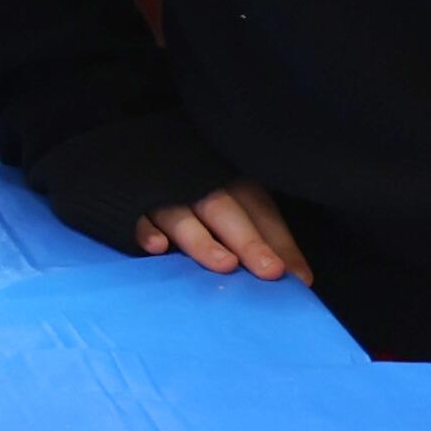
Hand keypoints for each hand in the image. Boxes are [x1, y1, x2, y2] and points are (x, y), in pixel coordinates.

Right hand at [139, 178, 311, 284]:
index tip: (299, 277)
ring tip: (226, 266)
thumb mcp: (232, 197)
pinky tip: (157, 248)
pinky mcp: (129, 203)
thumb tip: (300, 276)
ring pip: (184, 217)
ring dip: (204, 241)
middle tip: (271, 272)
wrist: (131, 152)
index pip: (260, 211)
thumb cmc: (194, 184)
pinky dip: (146, 231)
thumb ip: (261, 231)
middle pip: (227, 213)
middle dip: (249, 242)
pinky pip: (137, 218)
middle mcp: (200, 185)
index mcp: (231, 180)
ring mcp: (163, 195)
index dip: (280, 242)